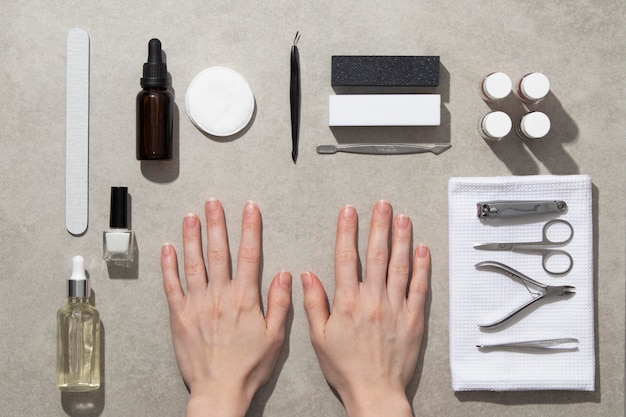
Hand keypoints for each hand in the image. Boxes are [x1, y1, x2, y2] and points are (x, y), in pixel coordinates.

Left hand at [161, 199, 291, 416]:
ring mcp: (197, 304)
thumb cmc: (249, 366)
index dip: (250, 228)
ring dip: (192, 237)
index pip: (250, 255)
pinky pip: (171, 285)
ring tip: (191, 216)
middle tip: (213, 203)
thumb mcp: (275, 337)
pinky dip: (169, 265)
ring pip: (193, 263)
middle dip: (217, 224)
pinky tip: (168, 248)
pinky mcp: (179, 316)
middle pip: (219, 252)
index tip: (250, 208)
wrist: (219, 391)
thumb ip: (280, 303)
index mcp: (244, 299)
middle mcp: (219, 296)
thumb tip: (285, 274)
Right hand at [301, 201, 429, 416]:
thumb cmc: (345, 368)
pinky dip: (422, 267)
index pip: (346, 258)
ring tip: (402, 218)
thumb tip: (307, 275)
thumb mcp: (319, 338)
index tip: (349, 212)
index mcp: (347, 303)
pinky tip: (422, 249)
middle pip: (376, 255)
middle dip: (379, 226)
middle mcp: (372, 300)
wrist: (374, 392)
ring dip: (401, 239)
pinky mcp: (413, 318)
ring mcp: (395, 308)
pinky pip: (419, 287)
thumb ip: (314, 304)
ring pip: (399, 266)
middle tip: (382, 205)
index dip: (347, 231)